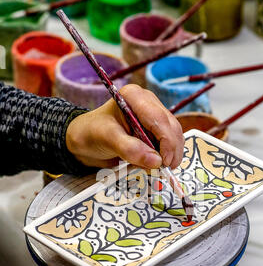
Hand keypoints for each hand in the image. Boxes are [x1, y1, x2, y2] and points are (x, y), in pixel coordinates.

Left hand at [66, 84, 183, 169]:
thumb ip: (130, 149)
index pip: (159, 119)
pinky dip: (166, 154)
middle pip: (170, 126)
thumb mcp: (108, 140)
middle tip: (165, 169)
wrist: (86, 139)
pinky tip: (156, 162)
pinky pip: (169, 141)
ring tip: (160, 168)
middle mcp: (148, 101)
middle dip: (171, 149)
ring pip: (173, 134)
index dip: (166, 141)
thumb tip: (156, 161)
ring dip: (170, 153)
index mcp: (134, 96)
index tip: (164, 161)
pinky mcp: (155, 127)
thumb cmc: (92, 133)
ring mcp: (153, 114)